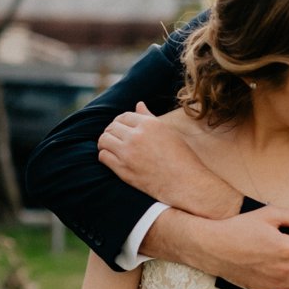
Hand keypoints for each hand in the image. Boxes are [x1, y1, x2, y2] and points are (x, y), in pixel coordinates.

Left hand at [98, 102, 230, 211]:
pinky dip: (105, 155)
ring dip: (106, 142)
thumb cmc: (181, 158)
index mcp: (149, 124)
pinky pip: (103, 156)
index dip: (122, 122)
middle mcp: (137, 136)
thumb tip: (139, 104)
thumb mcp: (168, 132)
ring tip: (112, 148)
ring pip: (104, 140)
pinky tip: (113, 158)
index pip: (125, 116)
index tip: (123, 129)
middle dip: (112, 131)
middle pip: (112, 127)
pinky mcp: (123, 169)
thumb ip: (150, 117)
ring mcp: (128, 153)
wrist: (185, 183)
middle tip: (116, 139)